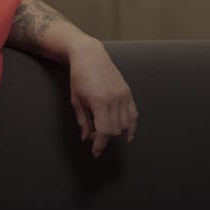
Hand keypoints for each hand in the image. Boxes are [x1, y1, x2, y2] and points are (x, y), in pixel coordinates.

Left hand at [68, 38, 137, 157]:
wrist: (89, 56)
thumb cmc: (78, 77)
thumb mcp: (76, 100)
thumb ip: (83, 121)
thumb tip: (86, 138)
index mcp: (99, 102)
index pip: (104, 131)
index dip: (100, 145)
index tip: (95, 152)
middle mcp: (114, 100)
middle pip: (115, 130)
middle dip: (104, 139)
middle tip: (94, 138)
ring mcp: (123, 96)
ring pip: (125, 124)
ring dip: (116, 133)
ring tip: (105, 132)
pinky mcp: (128, 92)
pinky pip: (133, 115)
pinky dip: (131, 127)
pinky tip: (126, 135)